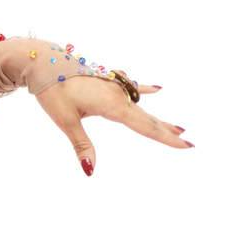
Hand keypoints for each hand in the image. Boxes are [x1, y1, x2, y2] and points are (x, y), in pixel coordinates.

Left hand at [33, 71, 189, 175]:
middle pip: (147, 118)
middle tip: (189, 141)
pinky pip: (131, 87)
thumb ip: (82, 145)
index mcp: (112, 106)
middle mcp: (118, 95)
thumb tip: (90, 170)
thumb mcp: (66, 121)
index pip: (145, 126)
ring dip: (157, 118)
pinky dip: (144, 89)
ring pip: (141, 106)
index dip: (166, 138)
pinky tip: (158, 89)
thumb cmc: (53, 92)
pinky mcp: (107, 80)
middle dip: (167, 131)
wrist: (44, 63)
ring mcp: (114, 86)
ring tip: (177, 127)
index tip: (186, 145)